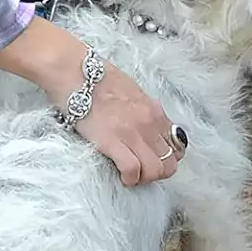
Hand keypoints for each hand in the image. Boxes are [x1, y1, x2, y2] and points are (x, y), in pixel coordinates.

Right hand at [64, 57, 184, 187]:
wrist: (74, 72)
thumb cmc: (98, 78)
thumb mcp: (132, 90)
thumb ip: (144, 109)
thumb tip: (149, 125)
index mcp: (154, 110)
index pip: (177, 145)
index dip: (168, 158)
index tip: (155, 161)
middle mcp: (149, 122)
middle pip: (169, 162)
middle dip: (158, 172)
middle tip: (143, 171)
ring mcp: (132, 133)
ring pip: (155, 170)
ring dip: (145, 178)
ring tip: (133, 176)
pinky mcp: (112, 141)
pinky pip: (132, 170)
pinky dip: (130, 179)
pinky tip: (122, 176)